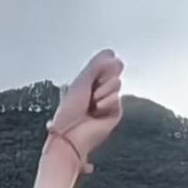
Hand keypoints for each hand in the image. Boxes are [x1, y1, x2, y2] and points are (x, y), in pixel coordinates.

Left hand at [46, 49, 123, 171]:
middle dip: (101, 79)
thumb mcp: (81, 80)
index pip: (104, 63)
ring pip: (117, 83)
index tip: (92, 74)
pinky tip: (97, 111)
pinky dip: (107, 102)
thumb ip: (97, 65)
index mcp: (87, 82)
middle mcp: (98, 90)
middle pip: (113, 71)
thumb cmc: (70, 110)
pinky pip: (117, 98)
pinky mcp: (114, 113)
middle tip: (90, 92)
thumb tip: (112, 54)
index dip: (101, 66)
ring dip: (103, 91)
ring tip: (92, 104)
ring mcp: (107, 102)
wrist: (71, 133)